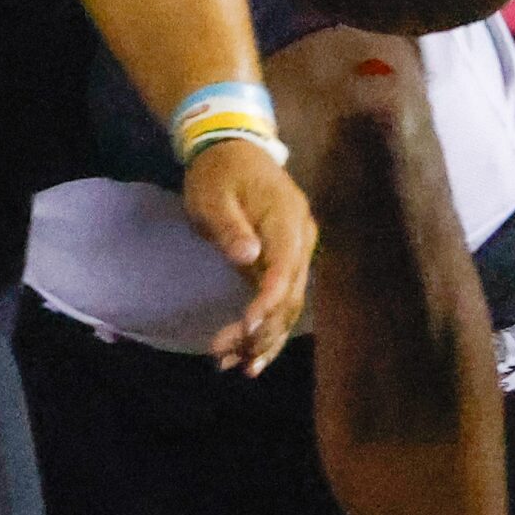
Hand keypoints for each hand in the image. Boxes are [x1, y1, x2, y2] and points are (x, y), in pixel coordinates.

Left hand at [182, 137, 317, 375]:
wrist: (231, 148)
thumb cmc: (219, 171)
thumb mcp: (213, 194)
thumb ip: (230, 226)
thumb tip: (248, 257)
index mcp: (287, 220)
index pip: (284, 268)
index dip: (267, 301)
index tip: (245, 327)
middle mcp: (301, 240)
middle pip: (290, 296)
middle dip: (262, 331)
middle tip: (228, 357)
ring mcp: (295, 253)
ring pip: (288, 306)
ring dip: (263, 338)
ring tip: (235, 366)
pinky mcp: (282, 264)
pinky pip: (280, 300)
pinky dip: (266, 327)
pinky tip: (248, 355)